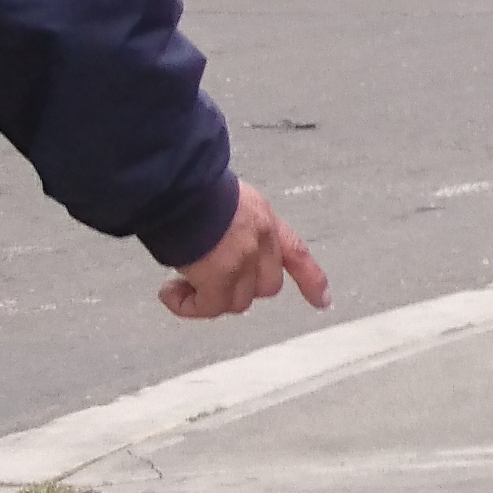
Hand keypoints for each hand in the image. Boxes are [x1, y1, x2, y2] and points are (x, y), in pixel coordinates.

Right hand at [159, 183, 327, 320]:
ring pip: (236, 302)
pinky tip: (169, 293)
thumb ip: (234, 224)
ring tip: (179, 285)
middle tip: (205, 282)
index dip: (311, 280)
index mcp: (264, 218)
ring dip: (208, 299)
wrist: (179, 185)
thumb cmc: (192, 186)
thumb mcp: (228, 199)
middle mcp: (260, 241)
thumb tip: (215, 243)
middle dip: (239, 290)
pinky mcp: (219, 278)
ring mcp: (242, 262)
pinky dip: (188, 306)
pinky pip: (208, 307)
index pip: (296, 253)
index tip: (323, 301)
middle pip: (266, 287)